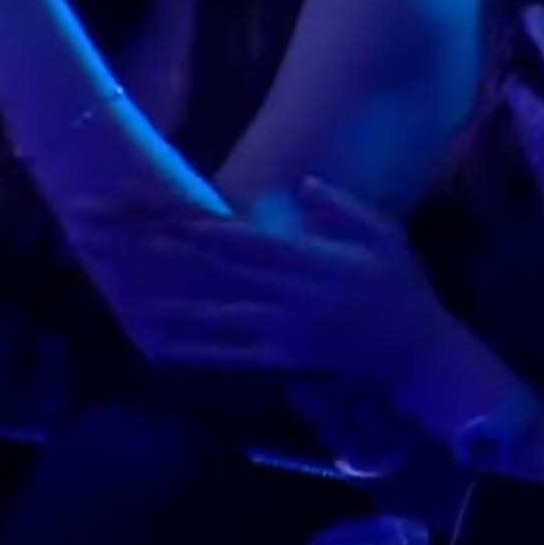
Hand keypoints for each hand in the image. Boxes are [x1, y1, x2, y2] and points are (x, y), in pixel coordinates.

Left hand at [75, 178, 452, 387]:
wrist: (419, 353)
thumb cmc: (402, 288)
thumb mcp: (385, 235)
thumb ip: (343, 209)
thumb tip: (304, 183)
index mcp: (311, 260)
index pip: (247, 241)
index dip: (206, 229)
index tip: (167, 214)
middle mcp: (289, 294)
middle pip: (219, 271)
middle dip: (169, 253)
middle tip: (126, 238)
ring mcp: (282, 331)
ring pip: (215, 315)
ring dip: (168, 302)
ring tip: (124, 289)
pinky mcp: (281, 361)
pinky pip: (230, 355)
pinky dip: (193, 350)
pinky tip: (158, 344)